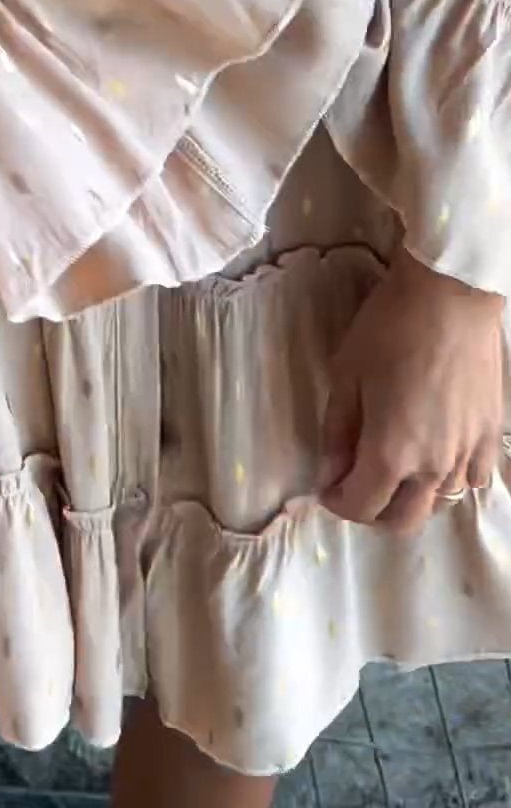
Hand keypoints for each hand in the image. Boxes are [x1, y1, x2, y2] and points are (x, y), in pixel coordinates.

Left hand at [319, 247, 504, 533]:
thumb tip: (330, 472)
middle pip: (403, 521)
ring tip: (395, 468)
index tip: (326, 486)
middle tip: (356, 484)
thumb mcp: (346, 375)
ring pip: (438, 503)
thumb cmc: (390, 328)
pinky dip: (450, 478)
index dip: (337, 502)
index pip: (361, 506)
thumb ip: (337, 432)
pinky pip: (472, 478)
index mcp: (392, 453)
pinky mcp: (490, 434)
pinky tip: (436, 454)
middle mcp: (434, 466)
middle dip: (373, 512)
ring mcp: (467, 453)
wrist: (450, 293)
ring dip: (411, 497)